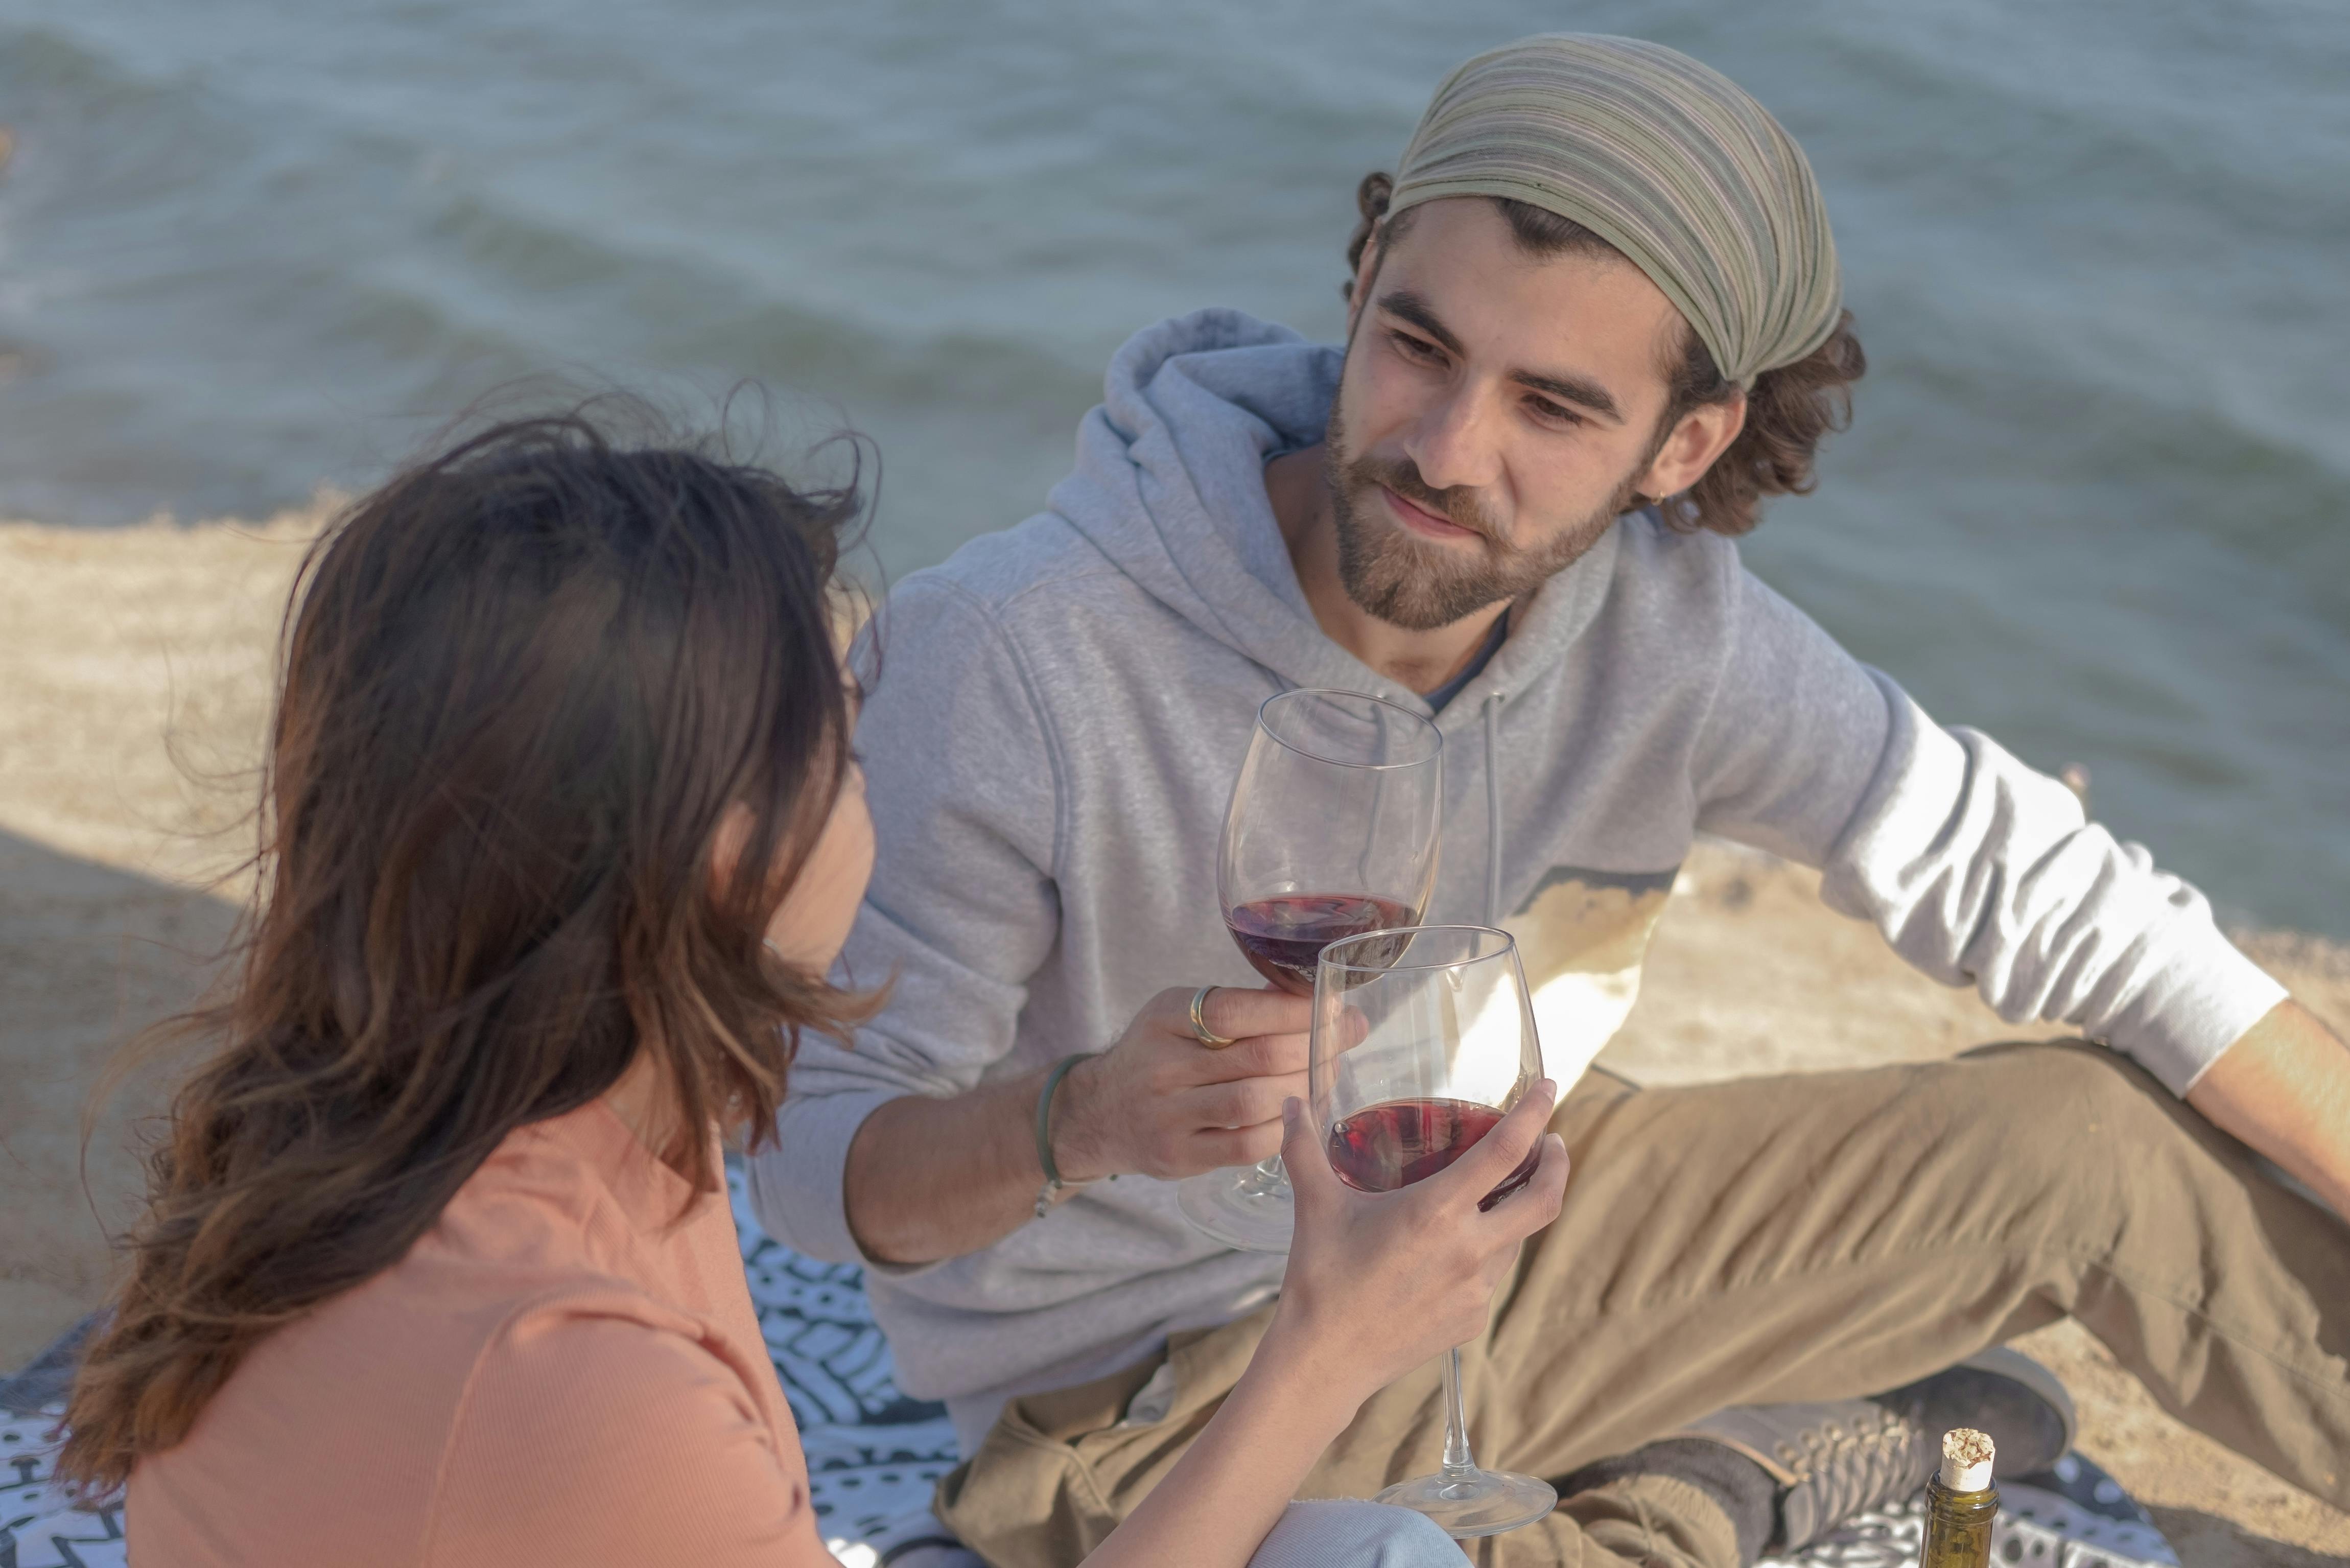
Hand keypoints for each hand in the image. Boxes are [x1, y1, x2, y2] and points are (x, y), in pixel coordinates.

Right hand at [1053, 986, 1312, 1181]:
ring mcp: (1168, 1116)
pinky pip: (1245, 1146)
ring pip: (1255, 1102)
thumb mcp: (1177, 1014)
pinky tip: (1299, 1115)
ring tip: (1326, 1075)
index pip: (1236, 1010)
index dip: (1294, 1010)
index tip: (1336, 1008)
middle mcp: (1162, 1067)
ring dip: (1305, 1088)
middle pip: (1257, 1057)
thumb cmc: (1156, 1054)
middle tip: (1344, 1040)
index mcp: (1165, 1018)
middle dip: (1315, 1047)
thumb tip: (1312, 997)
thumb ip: (1235, 1007)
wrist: (1099, 1112)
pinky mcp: (1179, 1157)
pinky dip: (1283, 1130)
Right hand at [1268, 1080, 1568, 1402]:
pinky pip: (1493, 1273)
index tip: (1549, 1087)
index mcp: (1436, 1211)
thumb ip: (1303, 1147)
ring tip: (1497, 1192)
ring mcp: (1476, 1289)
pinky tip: (1458, 1246)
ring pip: (1517, 1237)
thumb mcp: (1314, 1205)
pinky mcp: (1472, 1318)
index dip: (1535, 1114)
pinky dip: (1488, 1249)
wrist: (1324, 1362)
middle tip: (1552, 1142)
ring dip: (1517, 1209)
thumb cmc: (1320, 1279)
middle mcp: (1468, 1249)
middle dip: (1557, 1164)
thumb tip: (1288, 1102)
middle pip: (1544, 1199)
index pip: (1506, 1151)